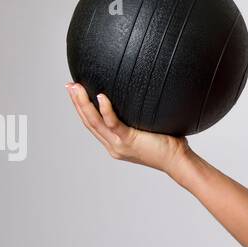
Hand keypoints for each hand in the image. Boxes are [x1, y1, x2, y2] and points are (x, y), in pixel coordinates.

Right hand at [65, 83, 190, 178]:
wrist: (178, 161)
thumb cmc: (170, 143)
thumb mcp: (149, 127)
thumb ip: (141, 114)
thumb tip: (144, 93)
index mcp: (115, 142)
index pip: (93, 124)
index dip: (82, 109)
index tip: (75, 92)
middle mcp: (113, 145)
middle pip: (88, 122)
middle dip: (76, 103)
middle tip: (69, 86)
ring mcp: (120, 145)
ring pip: (95, 123)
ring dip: (83, 104)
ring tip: (75, 88)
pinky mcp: (129, 142)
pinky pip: (114, 124)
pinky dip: (106, 110)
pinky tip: (100, 96)